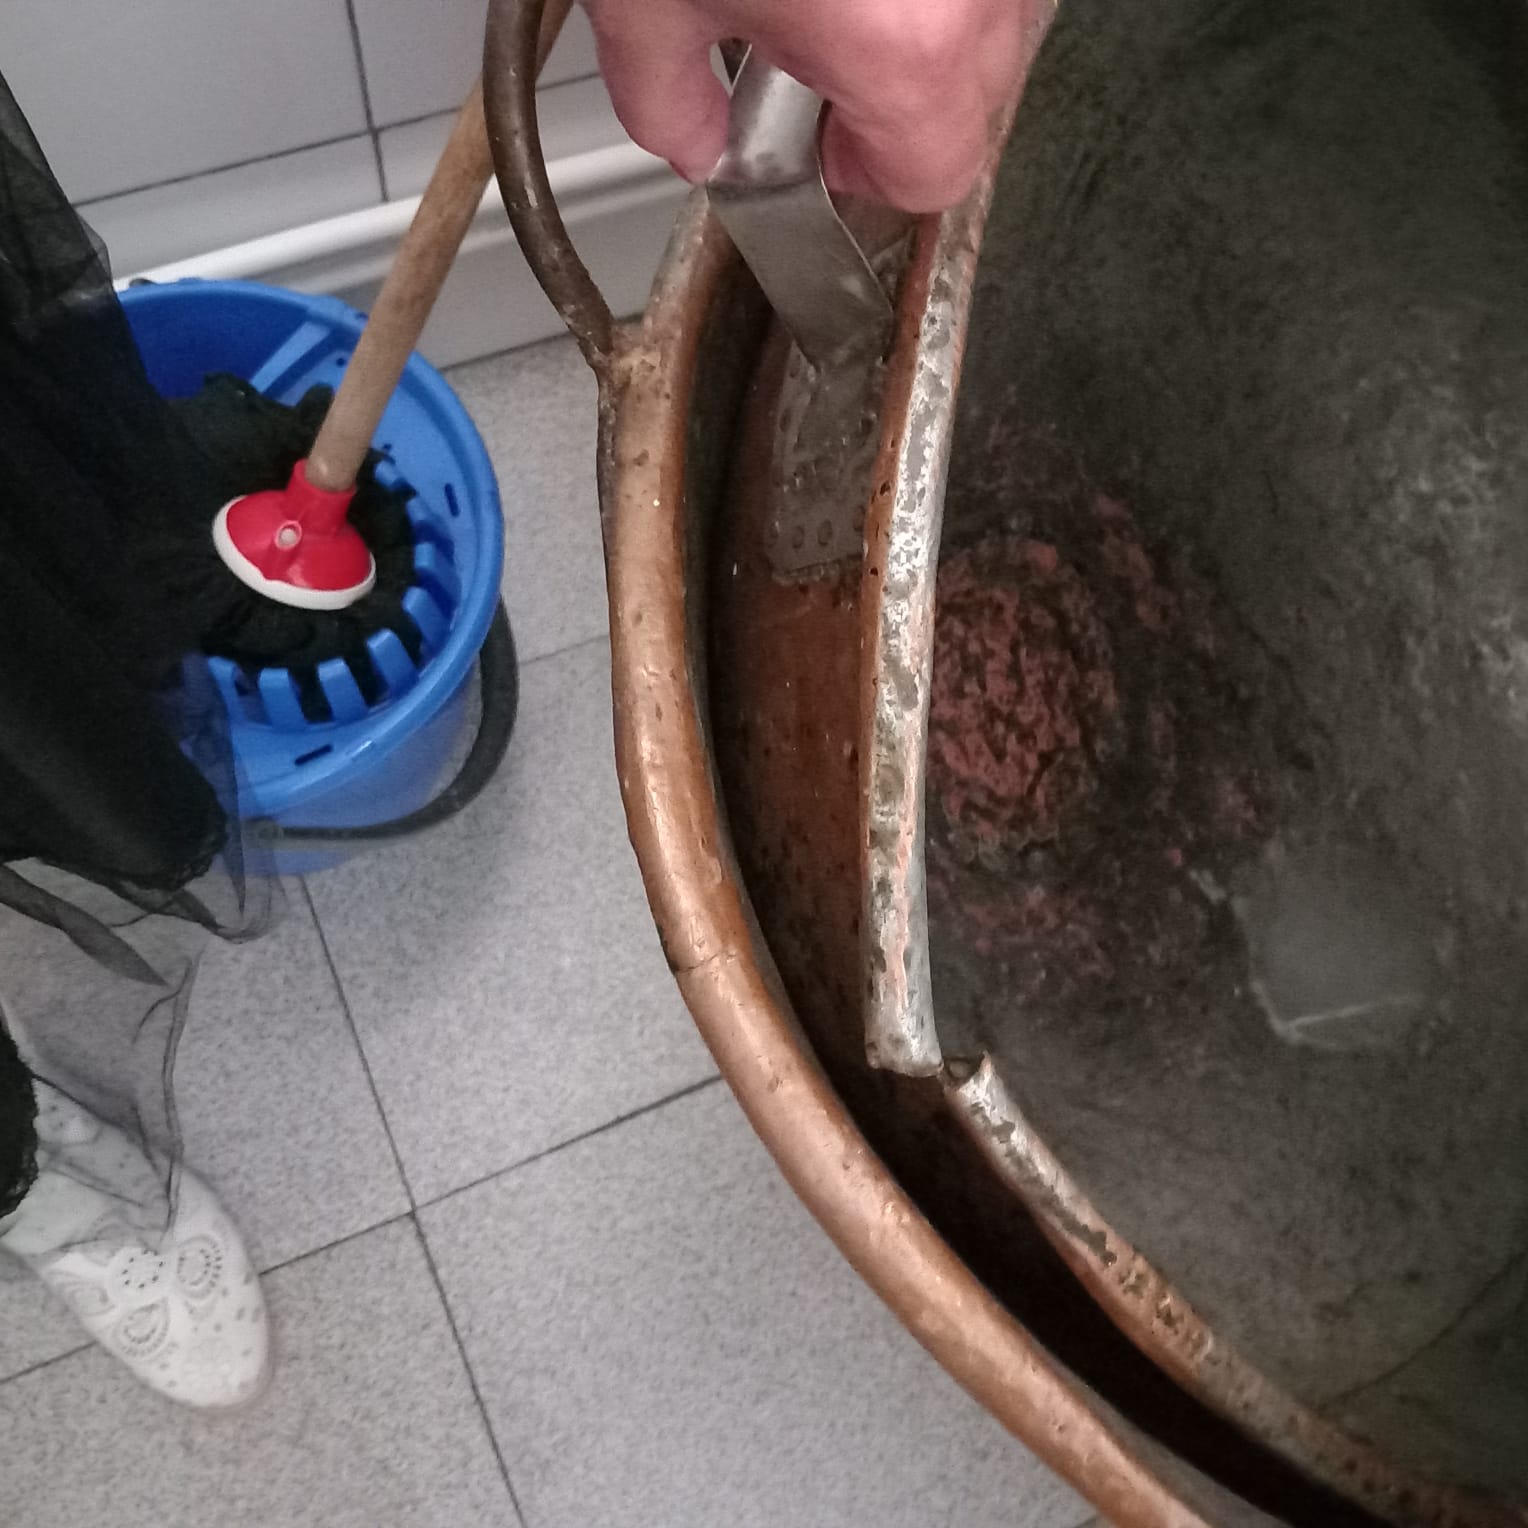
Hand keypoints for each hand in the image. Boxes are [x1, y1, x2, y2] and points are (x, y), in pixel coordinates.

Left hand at [581, 0, 1053, 212]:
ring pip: (998, 14)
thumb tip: (694, 144)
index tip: (828, 150)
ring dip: (931, 19)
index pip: (936, 170)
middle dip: (905, 96)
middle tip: (826, 57)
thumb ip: (668, 104)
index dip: (870, 172)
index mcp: (907, 44)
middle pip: (982, 92)